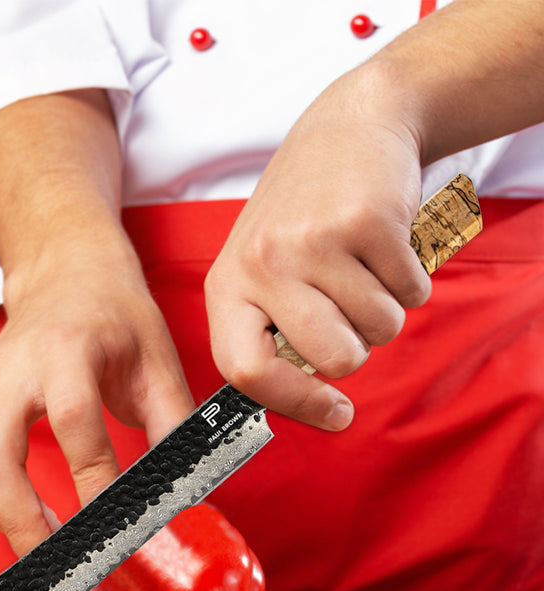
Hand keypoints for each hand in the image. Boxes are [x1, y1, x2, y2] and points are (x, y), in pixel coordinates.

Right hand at [0, 221, 193, 554]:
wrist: (65, 275)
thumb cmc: (114, 315)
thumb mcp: (158, 359)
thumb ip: (172, 424)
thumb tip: (183, 492)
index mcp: (66, 348)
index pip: (74, 424)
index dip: (94, 483)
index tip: (118, 530)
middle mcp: (12, 366)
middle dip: (23, 522)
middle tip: (59, 567)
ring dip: (1, 521)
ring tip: (44, 555)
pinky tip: (19, 520)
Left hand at [205, 66, 429, 430]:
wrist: (348, 128)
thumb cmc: (302, 214)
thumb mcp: (262, 268)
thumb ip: (272, 331)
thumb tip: (312, 404)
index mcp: (228, 285)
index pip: (245, 370)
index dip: (294, 403)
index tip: (335, 413)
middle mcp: (263, 264)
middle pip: (331, 359)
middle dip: (356, 349)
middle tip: (350, 309)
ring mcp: (314, 241)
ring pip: (379, 329)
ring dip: (385, 309)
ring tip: (362, 266)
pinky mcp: (368, 221)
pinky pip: (412, 293)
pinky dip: (411, 279)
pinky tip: (384, 245)